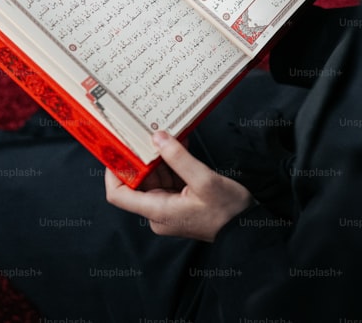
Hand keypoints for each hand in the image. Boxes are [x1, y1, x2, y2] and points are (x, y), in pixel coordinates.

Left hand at [105, 131, 253, 241]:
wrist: (247, 230)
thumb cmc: (228, 211)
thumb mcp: (204, 180)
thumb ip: (178, 158)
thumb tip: (157, 138)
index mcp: (158, 211)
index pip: (119, 194)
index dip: (113, 171)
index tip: (118, 149)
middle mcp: (158, 212)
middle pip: (138, 182)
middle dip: (142, 157)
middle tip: (144, 132)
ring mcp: (168, 208)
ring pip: (154, 178)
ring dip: (159, 157)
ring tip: (166, 134)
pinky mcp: (179, 203)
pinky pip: (168, 180)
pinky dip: (172, 164)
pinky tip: (179, 145)